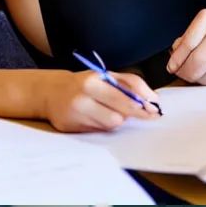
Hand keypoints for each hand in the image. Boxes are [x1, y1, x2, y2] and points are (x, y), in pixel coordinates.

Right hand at [44, 69, 161, 132]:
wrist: (50, 93)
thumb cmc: (86, 83)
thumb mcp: (108, 76)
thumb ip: (133, 84)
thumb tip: (154, 99)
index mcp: (92, 82)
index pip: (124, 98)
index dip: (142, 106)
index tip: (155, 110)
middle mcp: (81, 100)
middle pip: (118, 116)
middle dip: (133, 115)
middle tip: (145, 114)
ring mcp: (75, 116)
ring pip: (110, 125)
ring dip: (117, 119)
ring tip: (111, 110)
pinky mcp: (70, 128)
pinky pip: (98, 131)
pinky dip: (104, 125)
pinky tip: (98, 116)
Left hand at [166, 9, 205, 84]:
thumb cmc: (201, 42)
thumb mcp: (188, 39)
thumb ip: (179, 49)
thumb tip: (174, 66)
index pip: (189, 43)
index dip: (177, 60)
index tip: (172, 69)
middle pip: (202, 59)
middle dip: (188, 73)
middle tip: (185, 76)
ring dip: (202, 81)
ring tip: (198, 78)